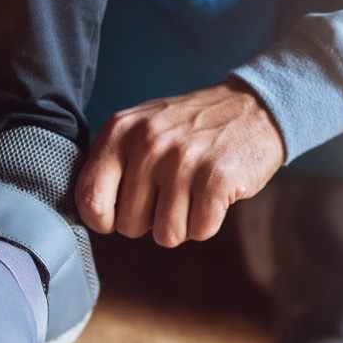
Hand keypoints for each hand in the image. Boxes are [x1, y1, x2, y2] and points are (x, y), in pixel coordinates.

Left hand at [76, 79, 284, 246]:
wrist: (254, 107)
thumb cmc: (189, 129)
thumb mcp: (141, 128)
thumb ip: (110, 163)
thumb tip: (89, 212)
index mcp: (120, 131)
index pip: (89, 198)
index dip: (103, 219)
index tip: (118, 215)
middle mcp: (148, 144)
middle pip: (129, 226)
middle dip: (150, 220)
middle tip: (171, 192)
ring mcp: (182, 162)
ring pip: (166, 235)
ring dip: (182, 223)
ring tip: (193, 192)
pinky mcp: (216, 179)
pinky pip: (199, 231)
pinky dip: (208, 222)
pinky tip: (214, 194)